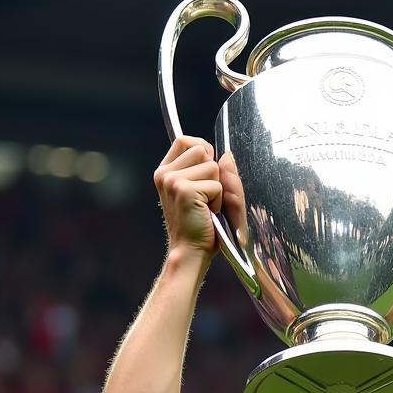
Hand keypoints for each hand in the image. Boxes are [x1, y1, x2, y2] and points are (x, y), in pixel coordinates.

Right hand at [153, 137, 221, 256]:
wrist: (190, 252)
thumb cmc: (199, 227)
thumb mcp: (207, 193)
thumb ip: (217, 171)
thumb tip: (227, 155)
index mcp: (165, 171)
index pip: (185, 141)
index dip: (203, 152)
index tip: (204, 175)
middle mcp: (165, 173)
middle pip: (202, 149)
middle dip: (213, 174)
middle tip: (205, 198)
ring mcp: (173, 180)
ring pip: (213, 167)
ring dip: (217, 189)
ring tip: (206, 207)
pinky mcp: (185, 190)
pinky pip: (217, 185)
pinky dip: (219, 201)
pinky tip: (207, 214)